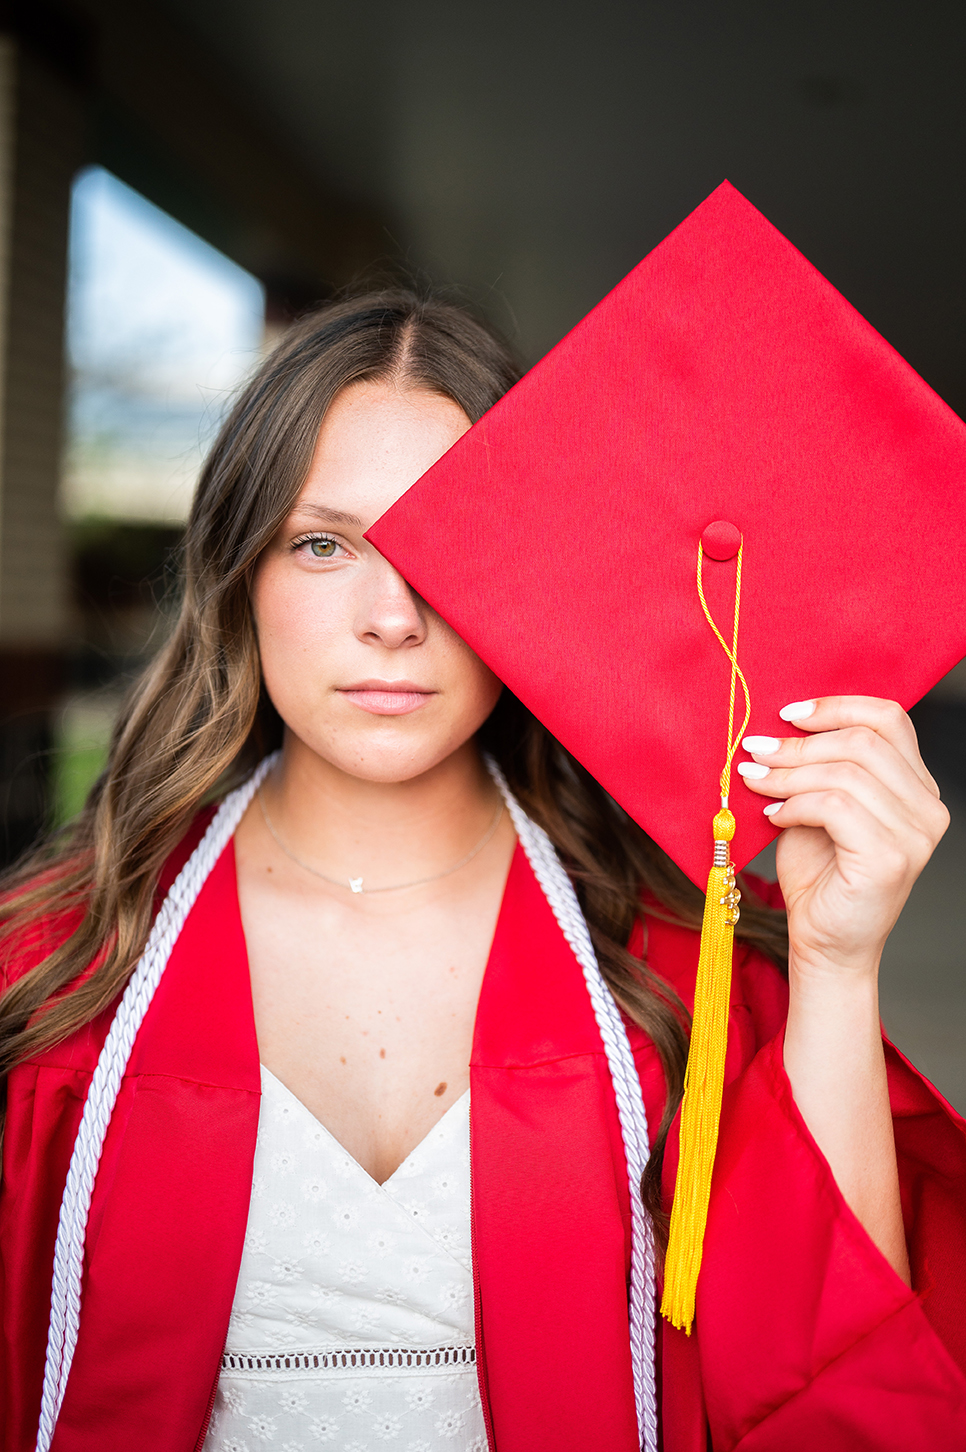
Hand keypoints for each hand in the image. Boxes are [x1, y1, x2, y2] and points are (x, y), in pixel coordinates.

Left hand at [738, 696, 949, 978]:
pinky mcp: (889, 859)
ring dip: (788, 772)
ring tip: (754, 780)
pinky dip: (794, 804)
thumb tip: (777, 727)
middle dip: (799, 743)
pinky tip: (772, 816)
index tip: (786, 714)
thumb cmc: (820, 877)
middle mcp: (928, 808)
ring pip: (846, 772)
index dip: (835, 706)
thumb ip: (817, 767)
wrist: (825, 944)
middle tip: (755, 751)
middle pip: (863, 741)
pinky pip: (835, 807)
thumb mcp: (818, 808)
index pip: (890, 718)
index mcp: (918, 787)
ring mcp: (915, 836)